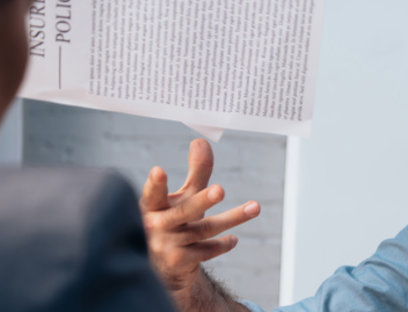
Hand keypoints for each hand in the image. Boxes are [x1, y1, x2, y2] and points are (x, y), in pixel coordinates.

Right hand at [139, 138, 260, 292]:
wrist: (163, 266)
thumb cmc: (174, 222)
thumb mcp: (185, 197)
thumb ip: (195, 173)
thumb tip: (201, 141)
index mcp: (152, 206)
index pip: (153, 194)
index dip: (155, 184)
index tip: (158, 170)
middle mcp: (156, 225)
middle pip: (185, 210)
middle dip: (203, 200)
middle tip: (220, 189)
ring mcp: (166, 245)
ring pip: (204, 229)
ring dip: (232, 218)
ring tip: (255, 207)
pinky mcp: (178, 262)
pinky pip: (205, 251)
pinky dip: (221, 245)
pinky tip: (234, 239)